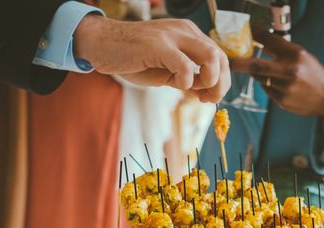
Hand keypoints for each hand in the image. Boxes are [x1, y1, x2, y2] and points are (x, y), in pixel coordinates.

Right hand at [74, 16, 229, 102]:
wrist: (103, 44)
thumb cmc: (132, 58)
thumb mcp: (165, 71)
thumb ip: (185, 78)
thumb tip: (205, 93)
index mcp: (188, 36)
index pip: (219, 56)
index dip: (221, 80)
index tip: (210, 98)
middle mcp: (184, 32)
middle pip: (220, 56)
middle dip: (221, 83)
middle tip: (210, 100)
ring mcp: (172, 36)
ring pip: (210, 55)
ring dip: (211, 80)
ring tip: (198, 93)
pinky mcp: (158, 45)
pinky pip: (184, 64)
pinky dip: (187, 80)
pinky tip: (179, 85)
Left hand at [230, 28, 323, 116]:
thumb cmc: (313, 73)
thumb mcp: (301, 56)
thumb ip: (280, 50)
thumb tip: (257, 42)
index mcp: (296, 55)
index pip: (270, 41)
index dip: (255, 35)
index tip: (245, 31)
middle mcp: (289, 71)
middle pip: (256, 65)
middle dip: (239, 63)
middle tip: (228, 61)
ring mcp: (284, 88)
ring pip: (261, 79)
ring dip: (261, 75)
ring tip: (277, 75)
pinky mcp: (281, 102)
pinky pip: (267, 90)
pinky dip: (270, 86)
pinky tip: (284, 87)